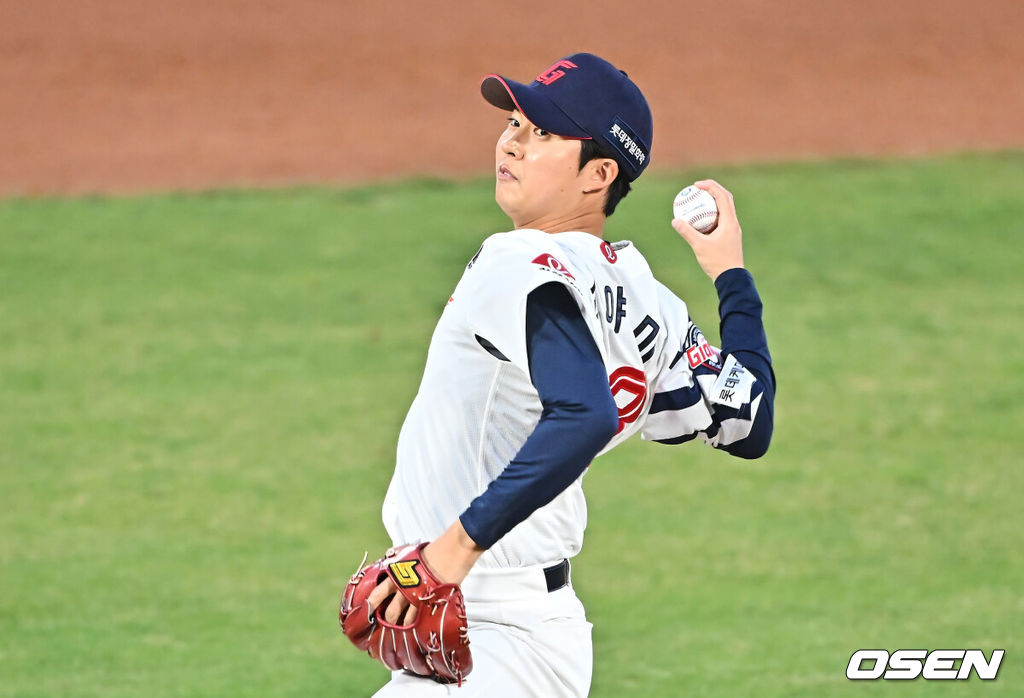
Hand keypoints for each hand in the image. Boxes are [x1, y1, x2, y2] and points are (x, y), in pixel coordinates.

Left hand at [366, 520, 482, 625]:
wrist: (449, 553)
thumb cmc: (429, 553)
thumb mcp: (407, 555)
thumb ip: (397, 566)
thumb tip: (389, 569)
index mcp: (394, 576)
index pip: (376, 595)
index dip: (370, 605)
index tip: (367, 612)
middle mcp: (402, 589)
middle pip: (389, 613)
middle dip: (387, 621)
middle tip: (387, 624)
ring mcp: (415, 598)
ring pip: (403, 619)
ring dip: (401, 625)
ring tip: (400, 629)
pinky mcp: (428, 603)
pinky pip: (418, 619)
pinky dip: (415, 624)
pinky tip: (415, 627)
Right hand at [672, 179, 743, 280]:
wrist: (732, 278)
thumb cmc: (717, 262)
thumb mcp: (699, 246)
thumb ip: (687, 232)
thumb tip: (675, 220)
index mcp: (730, 222)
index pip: (722, 196)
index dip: (710, 187)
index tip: (696, 185)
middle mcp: (734, 223)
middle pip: (725, 199)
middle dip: (712, 190)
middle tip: (697, 189)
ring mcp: (733, 230)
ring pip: (724, 209)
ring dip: (712, 202)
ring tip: (698, 201)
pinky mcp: (730, 236)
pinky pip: (721, 219)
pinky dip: (712, 214)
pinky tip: (701, 219)